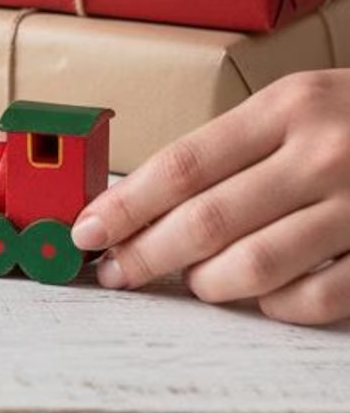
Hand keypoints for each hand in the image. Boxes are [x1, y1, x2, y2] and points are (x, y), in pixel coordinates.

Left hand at [72, 71, 349, 324]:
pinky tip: (262, 298)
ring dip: (208, 284)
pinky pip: (320, 299)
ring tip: (192, 282)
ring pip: (257, 265)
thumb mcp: (301, 105)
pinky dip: (277, 307)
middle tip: (116, 271)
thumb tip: (145, 200)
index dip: (127, 204)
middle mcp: (324, 153)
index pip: (183, 164)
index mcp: (290, 106)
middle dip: (148, 253)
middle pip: (209, 219)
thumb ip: (236, 147)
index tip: (87, 230)